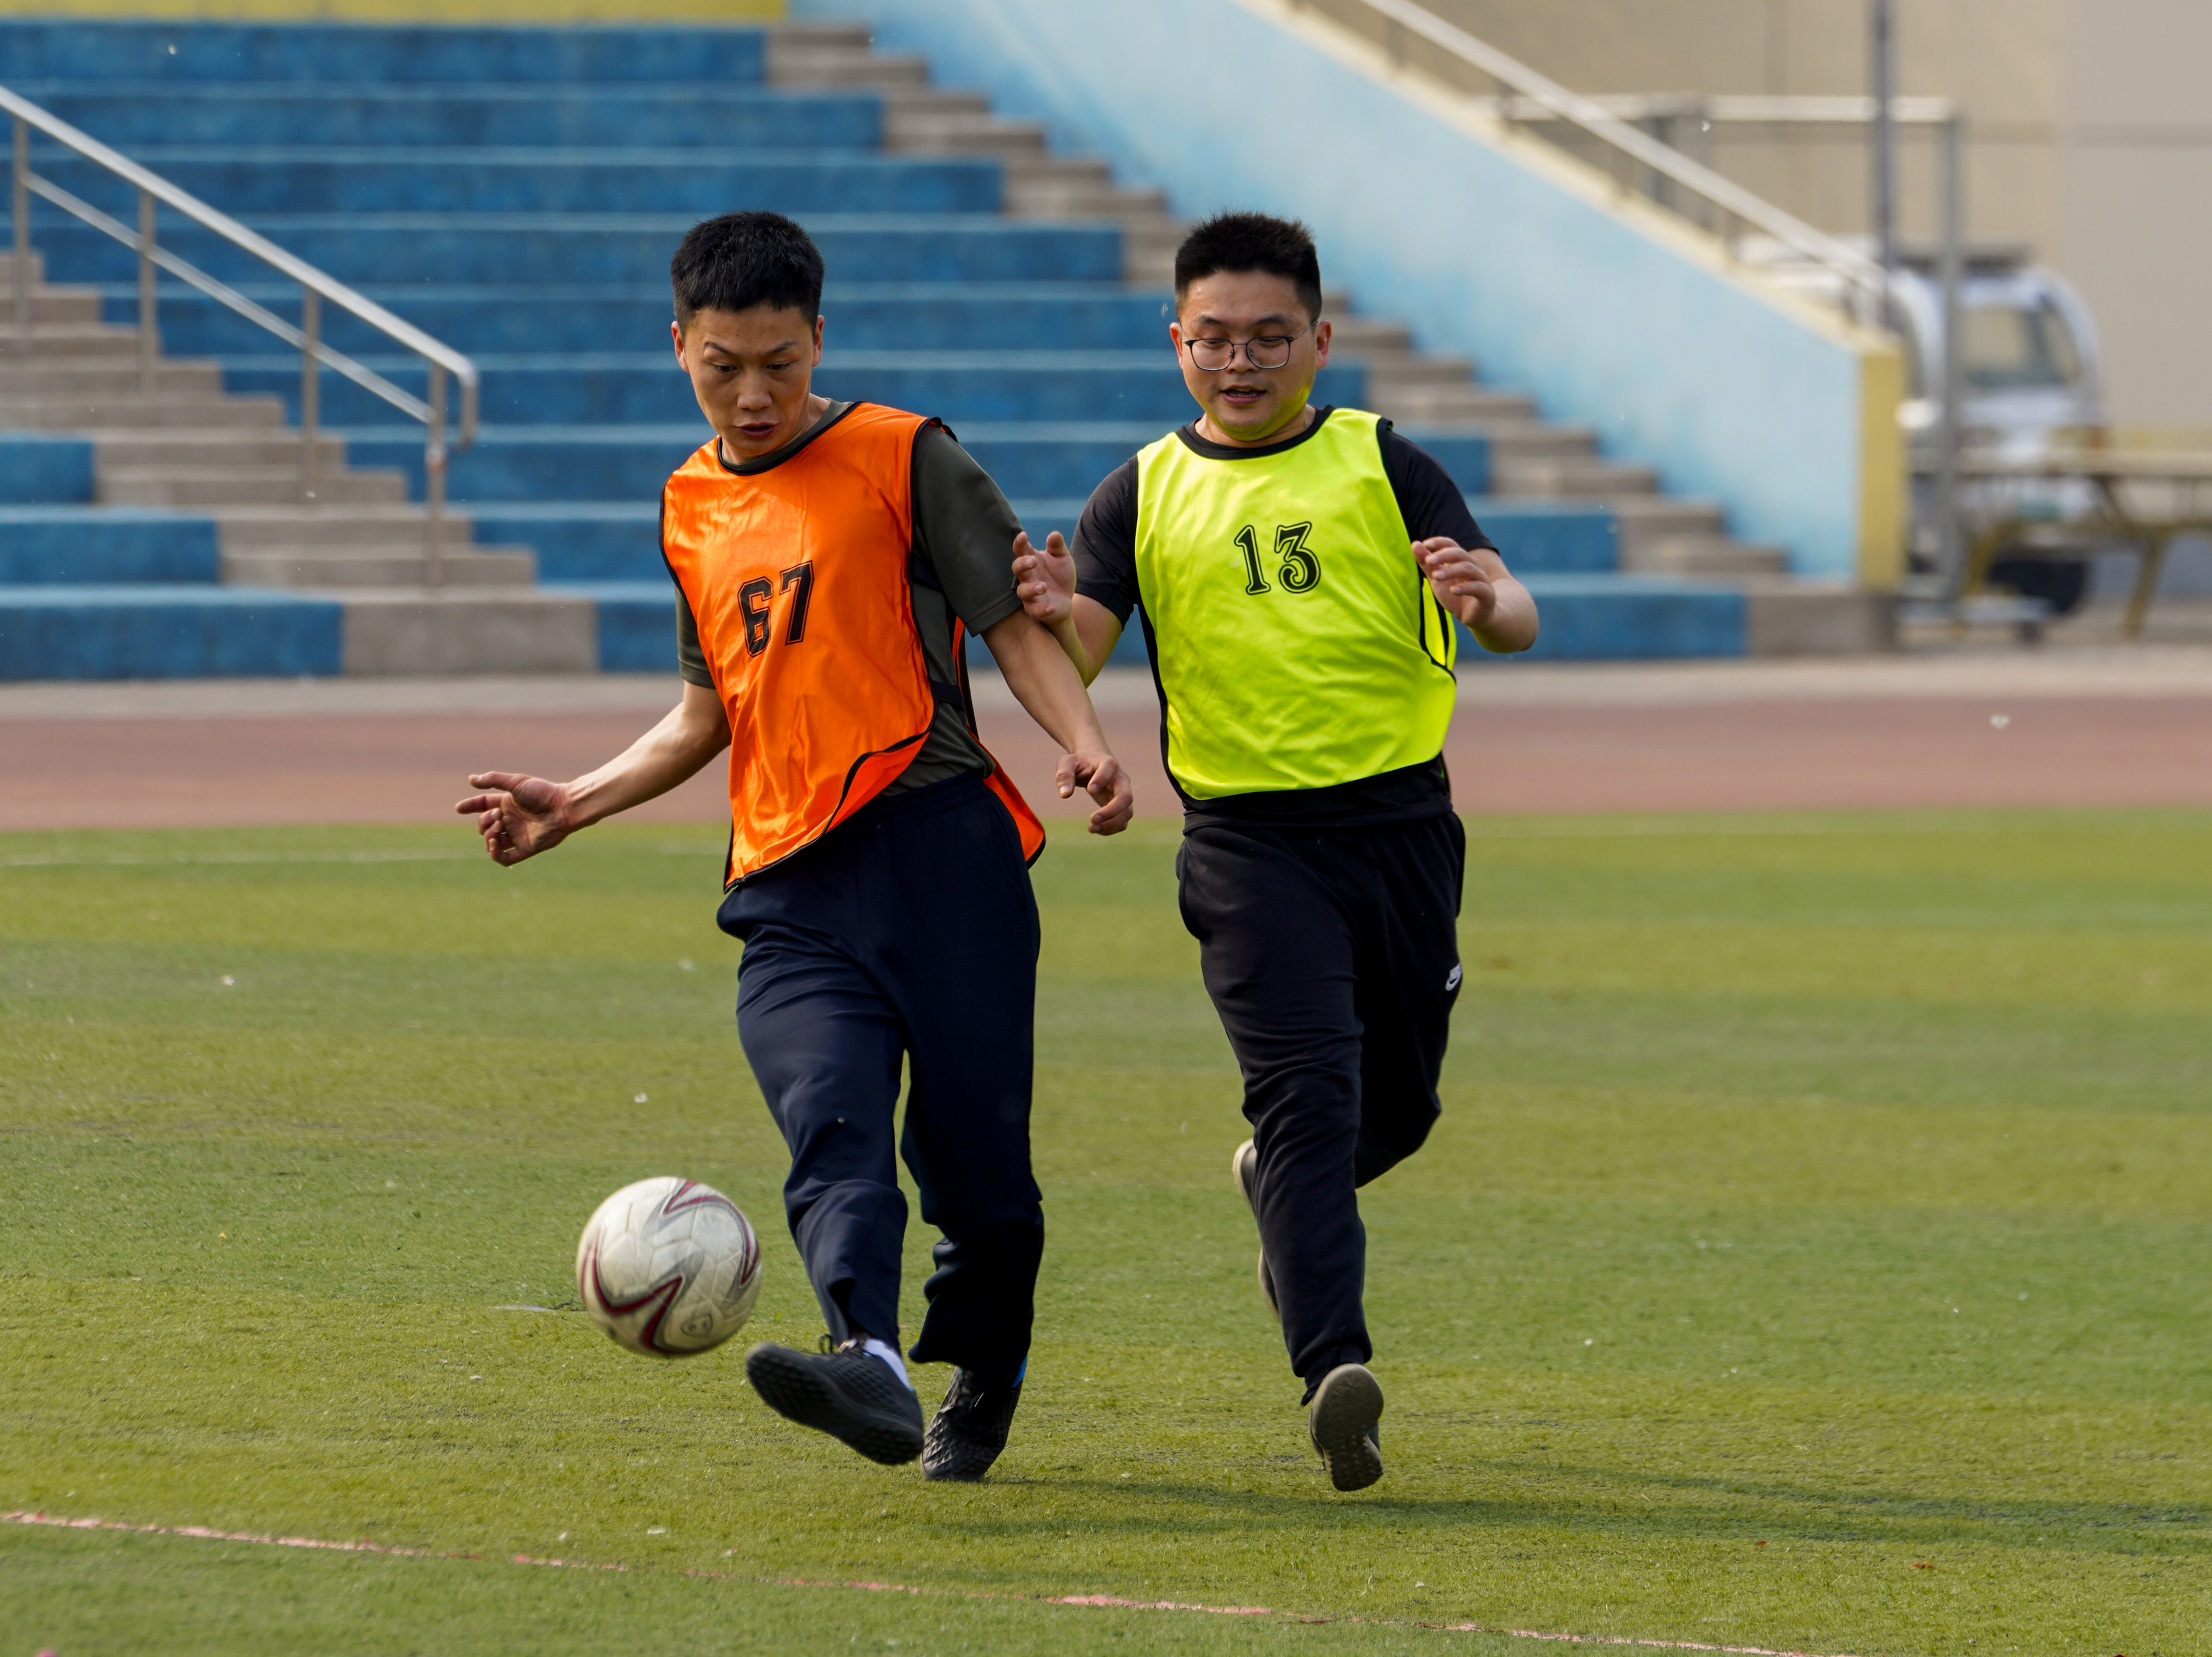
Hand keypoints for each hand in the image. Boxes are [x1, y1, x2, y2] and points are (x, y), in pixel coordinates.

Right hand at [454, 771, 573, 864]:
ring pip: (491, 842)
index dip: (470, 806)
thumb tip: (471, 779)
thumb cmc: (542, 793)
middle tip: (499, 816)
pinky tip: (494, 844)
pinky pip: (504, 858)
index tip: (459, 808)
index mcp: (507, 804)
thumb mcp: (516, 782)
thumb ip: (493, 780)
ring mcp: (517, 836)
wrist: (563, 808)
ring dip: (488, 836)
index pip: (483, 806)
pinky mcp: (525, 849)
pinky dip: (495, 854)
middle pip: (484, 825)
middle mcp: (510, 820)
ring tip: (498, 827)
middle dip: (484, 821)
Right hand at [1012, 529, 1075, 626]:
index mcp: (1031, 561)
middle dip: (1022, 564)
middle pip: (1017, 569)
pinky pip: (1034, 611)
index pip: (1021, 550)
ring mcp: (1030, 594)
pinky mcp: (1035, 609)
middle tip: (1033, 561)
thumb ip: (1057, 546)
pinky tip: (1051, 608)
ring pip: (1022, 591)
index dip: (1019, 543)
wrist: (1066, 599)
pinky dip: (1041, 610)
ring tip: (1043, 586)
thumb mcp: (1062, 558)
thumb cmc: (1059, 575)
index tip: (1023, 535)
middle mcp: (1027, 577)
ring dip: (1031, 588)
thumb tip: (1054, 534)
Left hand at [1055, 748, 1132, 835]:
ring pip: (1127, 812)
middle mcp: (1120, 779)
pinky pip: (1123, 821)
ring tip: (1091, 828)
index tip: (1089, 790)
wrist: (1092, 763)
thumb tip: (1065, 794)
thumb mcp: (1067, 763)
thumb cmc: (1079, 763)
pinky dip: (1111, 829)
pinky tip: (1096, 829)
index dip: (1101, 779)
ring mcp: (1123, 793)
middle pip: (1126, 797)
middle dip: (1111, 811)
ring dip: (1111, 824)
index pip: (1109, 768)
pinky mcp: (1121, 806)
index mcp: (1107, 763)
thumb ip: (1064, 775)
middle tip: (1092, 819)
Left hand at [1416, 537, 1497, 629]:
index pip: (1452, 545)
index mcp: (1461, 560)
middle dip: (1443, 555)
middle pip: (1459, 554)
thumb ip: (1427, 565)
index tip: (1426, 545)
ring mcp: (1481, 579)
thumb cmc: (1456, 595)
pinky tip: (1453, 590)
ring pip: (1468, 568)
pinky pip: (1477, 587)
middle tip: (1428, 561)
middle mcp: (1473, 566)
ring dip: (1451, 571)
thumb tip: (1415, 544)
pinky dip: (1464, 588)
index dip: (1440, 542)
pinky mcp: (1486, 594)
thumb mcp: (1437, 580)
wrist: (1476, 616)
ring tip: (1436, 577)